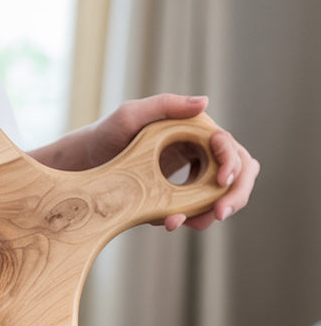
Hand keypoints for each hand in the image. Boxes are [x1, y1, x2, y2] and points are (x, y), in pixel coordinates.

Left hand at [30, 93, 259, 231]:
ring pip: (220, 194)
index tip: (222, 181)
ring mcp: (191, 174)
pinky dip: (190, 218)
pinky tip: (170, 221)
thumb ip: (165, 105)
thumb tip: (205, 102)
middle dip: (236, 193)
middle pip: (238, 172)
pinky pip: (195, 208)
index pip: (229, 145)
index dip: (233, 163)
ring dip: (212, 211)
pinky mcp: (178, 194)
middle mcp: (199, 151)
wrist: (86, 161)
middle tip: (220, 213)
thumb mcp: (130, 115)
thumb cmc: (106, 133)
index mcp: (195, 130)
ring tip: (194, 223)